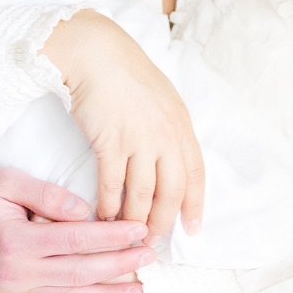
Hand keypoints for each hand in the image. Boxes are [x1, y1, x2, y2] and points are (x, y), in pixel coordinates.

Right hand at [0, 136, 153, 292]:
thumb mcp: (6, 181)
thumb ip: (47, 196)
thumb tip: (86, 213)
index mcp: (16, 241)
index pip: (76, 240)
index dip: (111, 237)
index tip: (139, 230)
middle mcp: (16, 273)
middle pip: (80, 271)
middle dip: (120, 265)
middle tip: (150, 257)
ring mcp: (14, 292)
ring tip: (141, 291)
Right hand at [42, 10, 205, 238]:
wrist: (96, 54)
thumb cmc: (127, 74)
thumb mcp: (162, 99)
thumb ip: (170, 130)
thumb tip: (172, 161)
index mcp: (181, 125)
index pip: (195, 175)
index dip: (194, 206)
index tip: (191, 229)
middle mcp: (165, 135)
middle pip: (170, 192)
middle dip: (161, 221)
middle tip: (151, 239)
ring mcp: (139, 139)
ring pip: (141, 194)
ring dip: (134, 218)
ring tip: (127, 233)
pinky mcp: (110, 142)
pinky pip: (112, 184)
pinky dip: (108, 205)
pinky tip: (104, 216)